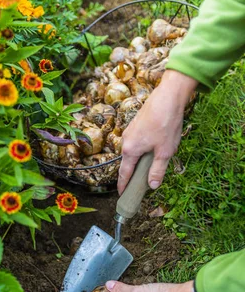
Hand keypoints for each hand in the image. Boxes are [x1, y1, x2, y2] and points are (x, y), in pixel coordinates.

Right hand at [117, 70, 197, 193]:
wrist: (169, 96)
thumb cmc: (166, 124)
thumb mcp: (165, 151)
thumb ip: (157, 170)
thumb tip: (152, 186)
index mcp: (130, 151)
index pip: (124, 174)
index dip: (123, 186)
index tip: (122, 195)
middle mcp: (126, 141)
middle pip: (127, 163)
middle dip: (132, 174)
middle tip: (138, 186)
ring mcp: (130, 131)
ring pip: (132, 152)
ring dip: (138, 161)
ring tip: (148, 168)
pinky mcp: (136, 124)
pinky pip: (136, 143)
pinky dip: (141, 150)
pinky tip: (153, 150)